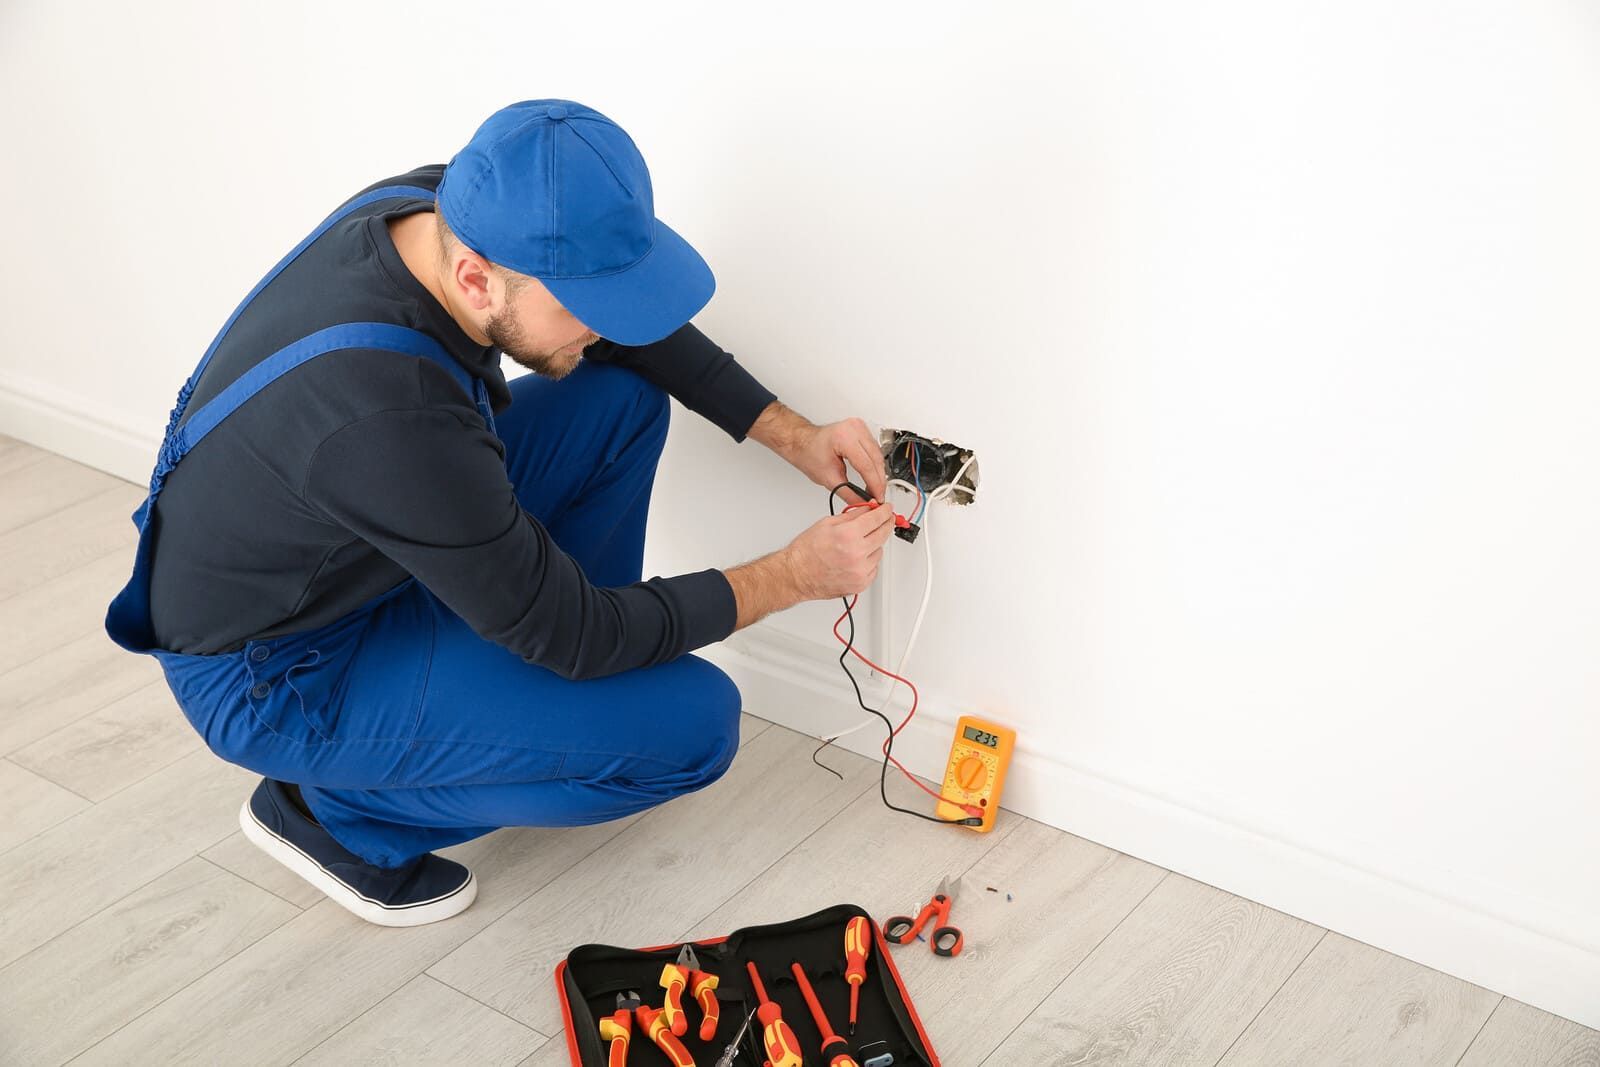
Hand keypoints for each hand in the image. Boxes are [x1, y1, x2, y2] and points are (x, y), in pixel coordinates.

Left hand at [748, 402, 887, 504]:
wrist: (802, 443)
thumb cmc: (809, 454)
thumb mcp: (828, 479)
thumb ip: (849, 493)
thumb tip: (864, 503)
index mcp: (844, 437)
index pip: (866, 465)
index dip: (874, 485)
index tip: (878, 497)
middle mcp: (854, 428)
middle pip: (875, 460)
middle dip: (878, 481)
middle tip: (878, 497)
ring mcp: (859, 426)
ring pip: (878, 455)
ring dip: (879, 473)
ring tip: (875, 489)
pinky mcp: (862, 429)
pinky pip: (875, 449)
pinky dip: (875, 464)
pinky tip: (873, 476)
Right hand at [784, 501, 896, 600]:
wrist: (796, 575)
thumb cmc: (806, 551)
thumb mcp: (827, 523)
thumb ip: (852, 515)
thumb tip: (868, 509)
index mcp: (848, 535)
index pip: (876, 518)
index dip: (884, 511)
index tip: (886, 509)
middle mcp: (857, 554)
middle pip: (883, 534)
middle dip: (885, 524)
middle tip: (883, 521)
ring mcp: (860, 571)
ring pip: (879, 551)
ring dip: (874, 545)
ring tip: (857, 544)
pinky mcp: (860, 584)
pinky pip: (874, 567)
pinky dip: (868, 561)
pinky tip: (855, 558)